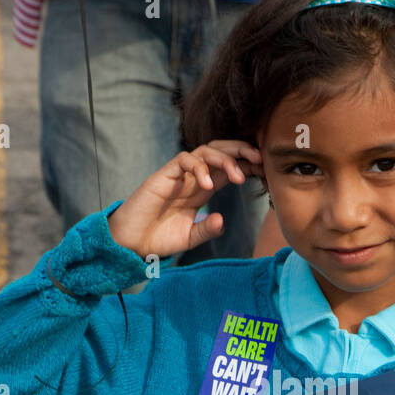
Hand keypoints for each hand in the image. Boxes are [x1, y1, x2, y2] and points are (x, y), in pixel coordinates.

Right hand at [107, 141, 263, 260]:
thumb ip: (208, 229)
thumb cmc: (158, 238)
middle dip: (241, 151)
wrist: (130, 243)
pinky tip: (208, 185)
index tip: (264, 170)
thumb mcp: (190, 237)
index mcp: (201, 189)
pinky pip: (184, 160)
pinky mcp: (163, 175)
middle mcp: (192, 177)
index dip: (246, 164)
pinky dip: (199, 168)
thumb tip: (222, 220)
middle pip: (219, 151)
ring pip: (205, 151)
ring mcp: (178, 174)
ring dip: (225, 159)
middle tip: (259, 160)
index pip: (227, 168)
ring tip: (238, 176)